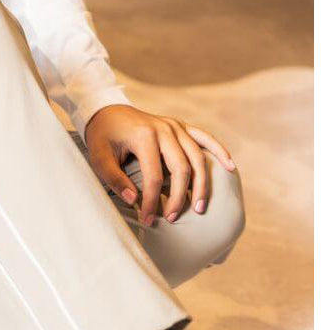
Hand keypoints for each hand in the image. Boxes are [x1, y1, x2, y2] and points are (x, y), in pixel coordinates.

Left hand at [84, 104, 234, 227]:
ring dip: (201, 184)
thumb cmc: (102, 136)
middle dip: (179, 197)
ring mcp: (175, 126)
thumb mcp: (98, 157)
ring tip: (199, 208)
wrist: (106, 110)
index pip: (154, 176)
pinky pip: (205, 138)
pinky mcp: (181, 126)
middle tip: (172, 218)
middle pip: (181, 168)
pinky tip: (230, 167)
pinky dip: (219, 151)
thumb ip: (114, 179)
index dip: (152, 201)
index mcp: (144, 136)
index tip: (147, 219)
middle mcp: (164, 129)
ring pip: (198, 157)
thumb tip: (134, 201)